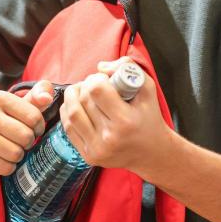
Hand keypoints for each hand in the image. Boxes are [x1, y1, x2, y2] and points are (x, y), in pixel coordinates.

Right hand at [0, 81, 53, 178]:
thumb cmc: (7, 119)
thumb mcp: (22, 103)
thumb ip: (40, 94)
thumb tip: (47, 97)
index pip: (34, 117)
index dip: (38, 127)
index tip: (32, 128)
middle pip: (25, 136)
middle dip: (28, 142)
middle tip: (21, 141)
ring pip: (16, 154)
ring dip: (19, 156)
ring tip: (11, 149)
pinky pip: (5, 168)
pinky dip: (8, 167)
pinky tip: (2, 159)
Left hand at [60, 57, 172, 172]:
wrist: (152, 153)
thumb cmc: (150, 118)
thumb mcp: (146, 89)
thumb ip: (127, 68)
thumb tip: (100, 66)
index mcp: (126, 121)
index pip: (96, 90)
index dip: (96, 79)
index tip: (103, 80)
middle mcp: (110, 137)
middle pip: (83, 100)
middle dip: (85, 86)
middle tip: (95, 85)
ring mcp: (97, 148)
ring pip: (71, 113)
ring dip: (72, 96)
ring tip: (83, 92)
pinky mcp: (89, 155)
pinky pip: (68, 128)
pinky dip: (68, 112)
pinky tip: (78, 106)